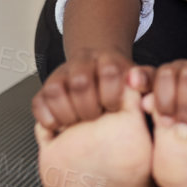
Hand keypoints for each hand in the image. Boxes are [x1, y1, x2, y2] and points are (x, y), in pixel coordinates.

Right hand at [32, 51, 150, 135]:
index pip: (109, 72)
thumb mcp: (141, 79)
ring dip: (67, 113)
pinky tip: (60, 126)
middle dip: (89, 107)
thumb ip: (148, 81)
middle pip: (80, 82)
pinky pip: (38, 102)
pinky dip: (47, 117)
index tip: (114, 108)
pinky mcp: (46, 89)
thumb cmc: (124, 82)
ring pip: (54, 90)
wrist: (101, 67)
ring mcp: (61, 75)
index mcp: (108, 60)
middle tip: (95, 118)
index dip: (112, 94)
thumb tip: (139, 86)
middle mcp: (82, 64)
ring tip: (77, 124)